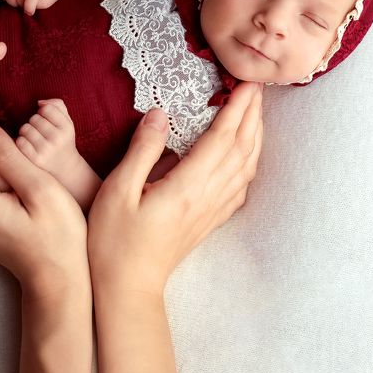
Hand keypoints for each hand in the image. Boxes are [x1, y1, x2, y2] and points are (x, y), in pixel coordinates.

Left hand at [15, 98, 78, 172]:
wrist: (65, 167)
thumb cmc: (62, 139)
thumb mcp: (67, 121)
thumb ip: (57, 105)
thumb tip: (39, 103)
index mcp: (67, 127)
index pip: (46, 108)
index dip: (43, 112)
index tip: (46, 119)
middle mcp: (58, 138)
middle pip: (34, 118)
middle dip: (34, 122)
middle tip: (39, 130)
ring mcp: (46, 150)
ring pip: (25, 129)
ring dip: (26, 131)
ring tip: (33, 137)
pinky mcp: (36, 159)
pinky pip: (20, 141)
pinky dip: (21, 141)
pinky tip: (28, 145)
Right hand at [87, 81, 263, 298]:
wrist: (127, 289)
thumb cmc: (114, 241)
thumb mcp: (117, 190)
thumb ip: (142, 150)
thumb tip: (160, 114)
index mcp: (187, 187)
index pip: (222, 139)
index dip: (236, 109)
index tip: (246, 84)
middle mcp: (207, 198)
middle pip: (241, 150)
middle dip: (252, 115)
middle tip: (257, 87)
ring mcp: (211, 212)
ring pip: (245, 168)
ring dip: (255, 136)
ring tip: (256, 113)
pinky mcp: (208, 221)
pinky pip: (240, 187)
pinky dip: (249, 164)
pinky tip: (247, 157)